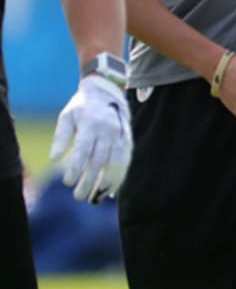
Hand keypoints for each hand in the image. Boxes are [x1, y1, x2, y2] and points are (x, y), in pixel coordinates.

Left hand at [50, 74, 132, 203]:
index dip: (76, 168)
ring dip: (106, 182)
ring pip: (115, 163)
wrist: (108, 91)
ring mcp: (121, 135)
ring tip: (96, 197)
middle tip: (78, 196)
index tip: (67, 182)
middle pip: (99, 160)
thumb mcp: (67, 116)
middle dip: (89, 180)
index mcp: (91, 123)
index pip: (83, 150)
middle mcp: (108, 130)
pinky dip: (119, 177)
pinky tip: (111, 190)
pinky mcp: (128, 139)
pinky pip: (125, 161)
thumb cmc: (82, 106)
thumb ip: (61, 137)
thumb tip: (54, 160)